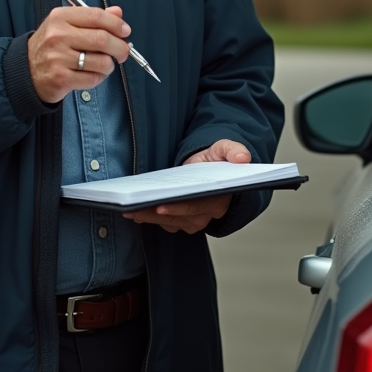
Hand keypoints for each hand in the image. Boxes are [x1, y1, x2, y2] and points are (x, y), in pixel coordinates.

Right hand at [28, 6, 129, 103]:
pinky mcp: (61, 78)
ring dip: (110, 65)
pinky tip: (93, 74)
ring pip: (101, 61)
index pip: (96, 16)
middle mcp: (57, 36)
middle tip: (123, 52)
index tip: (125, 31)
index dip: (116, 24)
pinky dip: (99, 77)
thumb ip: (93, 18)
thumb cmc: (51, 46)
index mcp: (60, 17)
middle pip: (102, 39)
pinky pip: (93, 78)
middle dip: (120, 47)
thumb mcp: (66, 25)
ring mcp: (58, 58)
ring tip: (104, 64)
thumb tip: (118, 12)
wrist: (26, 71)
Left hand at [122, 140, 251, 233]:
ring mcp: (194, 220)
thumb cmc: (216, 160)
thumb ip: (233, 150)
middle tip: (134, 208)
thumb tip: (243, 158)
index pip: (198, 206)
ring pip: (169, 223)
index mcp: (219, 198)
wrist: (209, 168)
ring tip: (128, 209)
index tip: (160, 206)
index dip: (179, 208)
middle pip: (179, 218)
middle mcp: (207, 214)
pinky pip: (164, 223)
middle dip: (155, 214)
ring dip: (148, 217)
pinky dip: (149, 217)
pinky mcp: (182, 221)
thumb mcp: (224, 148)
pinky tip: (133, 210)